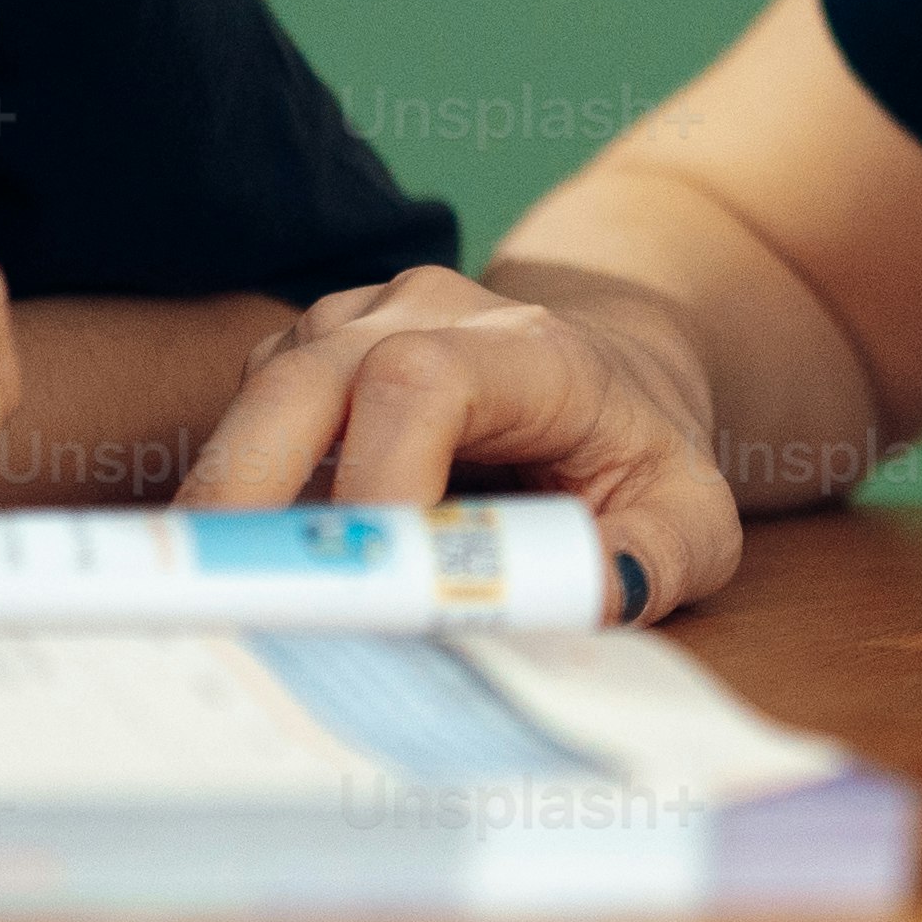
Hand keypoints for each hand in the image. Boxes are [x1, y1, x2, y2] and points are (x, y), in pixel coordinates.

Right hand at [178, 268, 740, 624]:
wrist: (613, 375)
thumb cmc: (642, 453)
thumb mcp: (692, 515)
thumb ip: (656, 558)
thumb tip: (589, 596)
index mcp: (527, 350)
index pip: (420, 382)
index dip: (377, 476)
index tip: (370, 578)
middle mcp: (425, 314)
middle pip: (303, 380)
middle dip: (250, 494)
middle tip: (229, 606)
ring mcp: (354, 324)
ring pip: (257, 398)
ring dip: (231, 504)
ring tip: (229, 605)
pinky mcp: (308, 358)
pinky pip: (246, 418)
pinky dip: (237, 497)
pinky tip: (253, 571)